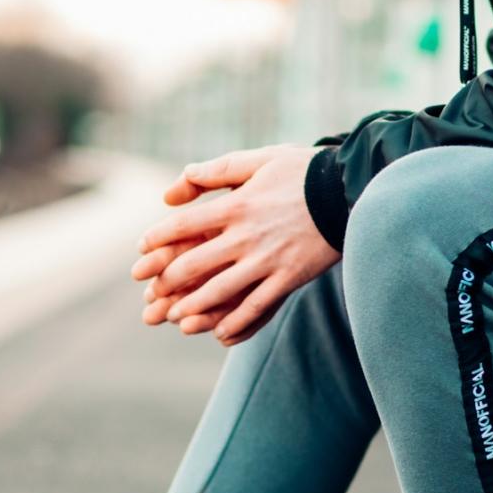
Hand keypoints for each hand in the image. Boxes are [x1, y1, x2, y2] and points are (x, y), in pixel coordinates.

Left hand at [130, 144, 337, 345]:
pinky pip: (257, 305)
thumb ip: (217, 170)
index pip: (184, 225)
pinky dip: (236, 322)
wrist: (351, 190)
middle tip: (153, 293)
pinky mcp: (290, 276)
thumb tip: (175, 187)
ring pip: (222, 290)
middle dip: (169, 281)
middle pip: (196, 263)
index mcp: (237, 203)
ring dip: (194, 307)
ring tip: (176, 318)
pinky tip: (221, 333)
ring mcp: (268, 259)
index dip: (158, 238)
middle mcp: (247, 234)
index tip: (142, 249)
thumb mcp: (259, 159)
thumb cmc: (305, 171)